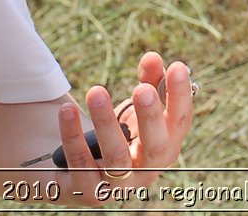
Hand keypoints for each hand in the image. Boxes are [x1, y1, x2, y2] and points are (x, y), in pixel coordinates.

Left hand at [55, 52, 193, 196]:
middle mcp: (147, 170)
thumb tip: (153, 57)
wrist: (79, 174)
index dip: (180, 97)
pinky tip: (66, 109)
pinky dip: (73, 136)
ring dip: (106, 124)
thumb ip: (148, 82)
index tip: (177, 67)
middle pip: (156, 148)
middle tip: (142, 89)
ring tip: (96, 91)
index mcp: (165, 147)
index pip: (179, 123)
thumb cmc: (119, 135)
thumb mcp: (135, 110)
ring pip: (116, 160)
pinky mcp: (88, 191)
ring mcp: (118, 186)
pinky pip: (80, 164)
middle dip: (151, 118)